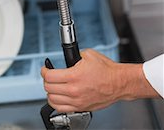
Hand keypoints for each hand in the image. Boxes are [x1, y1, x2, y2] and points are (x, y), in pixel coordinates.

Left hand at [41, 49, 158, 111]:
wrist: (118, 83)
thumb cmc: (106, 70)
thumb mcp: (87, 54)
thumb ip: (73, 56)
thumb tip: (66, 58)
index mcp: (73, 76)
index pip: (49, 76)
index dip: (44, 71)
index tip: (45, 69)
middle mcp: (74, 90)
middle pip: (48, 88)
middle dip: (46, 80)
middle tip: (49, 75)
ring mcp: (77, 101)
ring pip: (52, 100)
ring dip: (50, 92)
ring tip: (53, 86)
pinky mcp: (81, 108)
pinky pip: (61, 109)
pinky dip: (56, 103)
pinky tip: (58, 96)